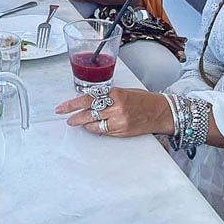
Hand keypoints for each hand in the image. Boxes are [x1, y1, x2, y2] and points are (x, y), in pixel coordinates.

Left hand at [54, 87, 171, 137]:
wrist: (161, 112)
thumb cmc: (143, 100)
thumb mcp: (124, 91)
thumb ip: (107, 96)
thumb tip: (88, 101)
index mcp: (116, 93)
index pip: (88, 98)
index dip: (72, 104)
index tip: (62, 108)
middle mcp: (117, 107)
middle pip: (88, 113)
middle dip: (74, 116)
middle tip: (66, 117)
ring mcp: (120, 121)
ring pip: (94, 124)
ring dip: (84, 124)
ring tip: (78, 122)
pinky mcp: (122, 131)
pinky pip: (104, 131)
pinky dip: (96, 129)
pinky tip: (93, 126)